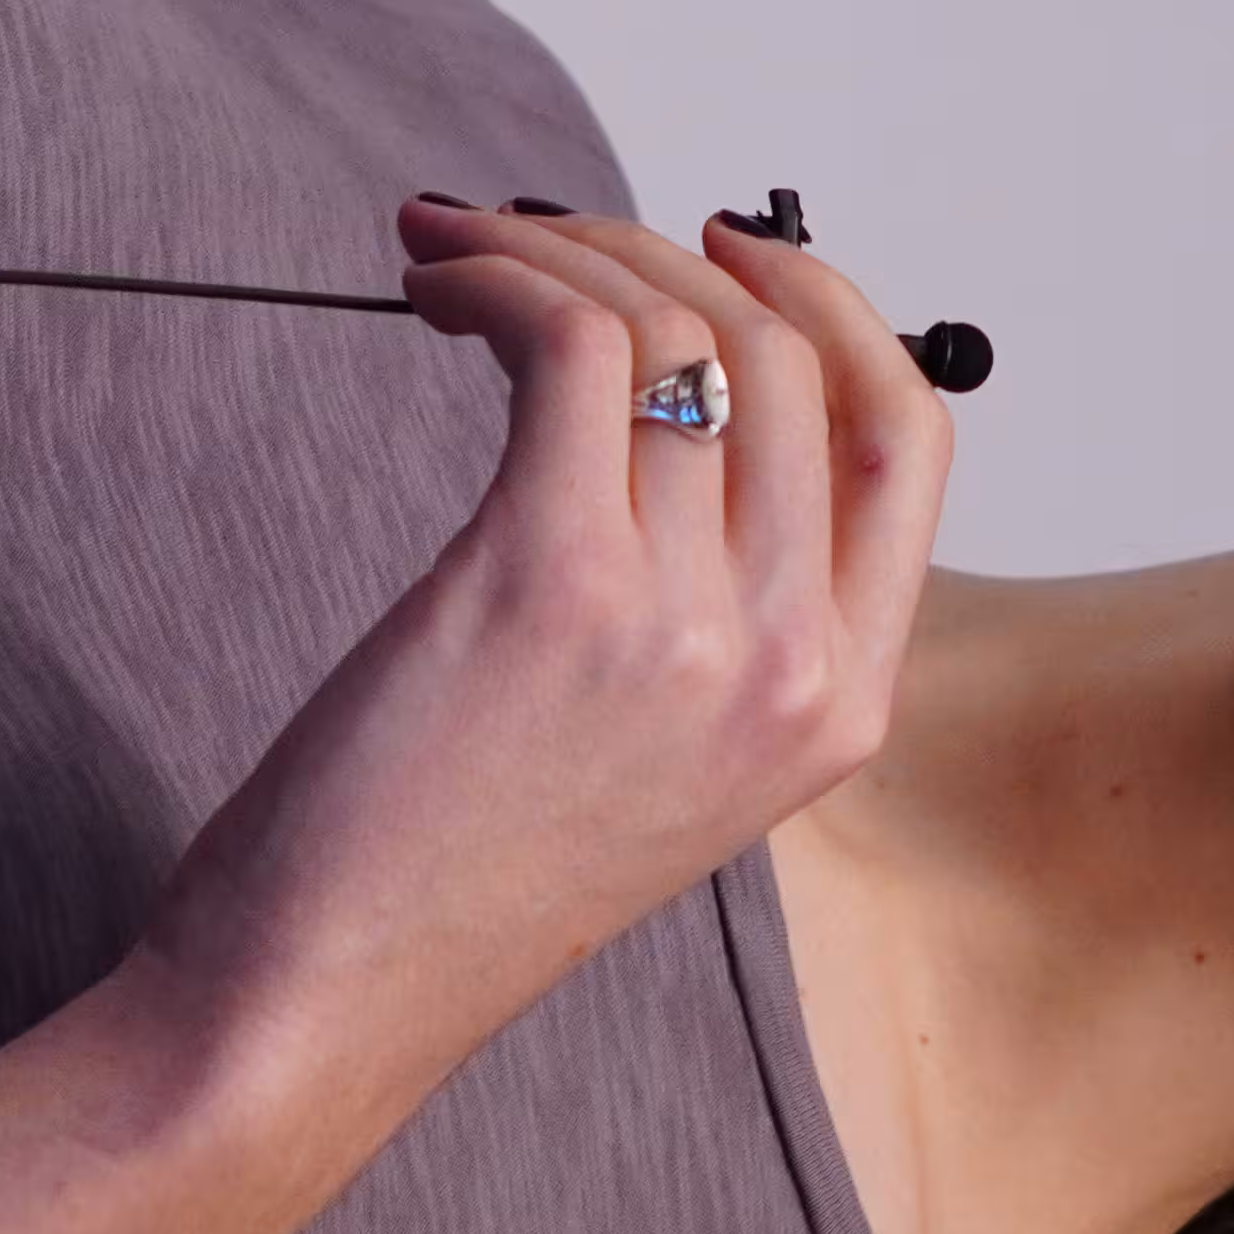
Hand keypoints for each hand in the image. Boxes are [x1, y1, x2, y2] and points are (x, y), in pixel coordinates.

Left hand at [141, 201, 955, 1070]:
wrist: (328, 1000)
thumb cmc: (449, 880)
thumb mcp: (657, 759)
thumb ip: (718, 606)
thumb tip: (682, 387)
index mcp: (840, 709)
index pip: (905, 441)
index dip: (829, 308)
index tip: (725, 246)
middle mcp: (789, 667)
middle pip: (786, 353)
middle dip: (655, 248)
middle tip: (541, 233)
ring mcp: (687, 625)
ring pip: (670, 331)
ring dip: (549, 251)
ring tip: (455, 256)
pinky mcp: (553, 579)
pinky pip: (572, 347)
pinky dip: (500, 281)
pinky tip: (438, 292)